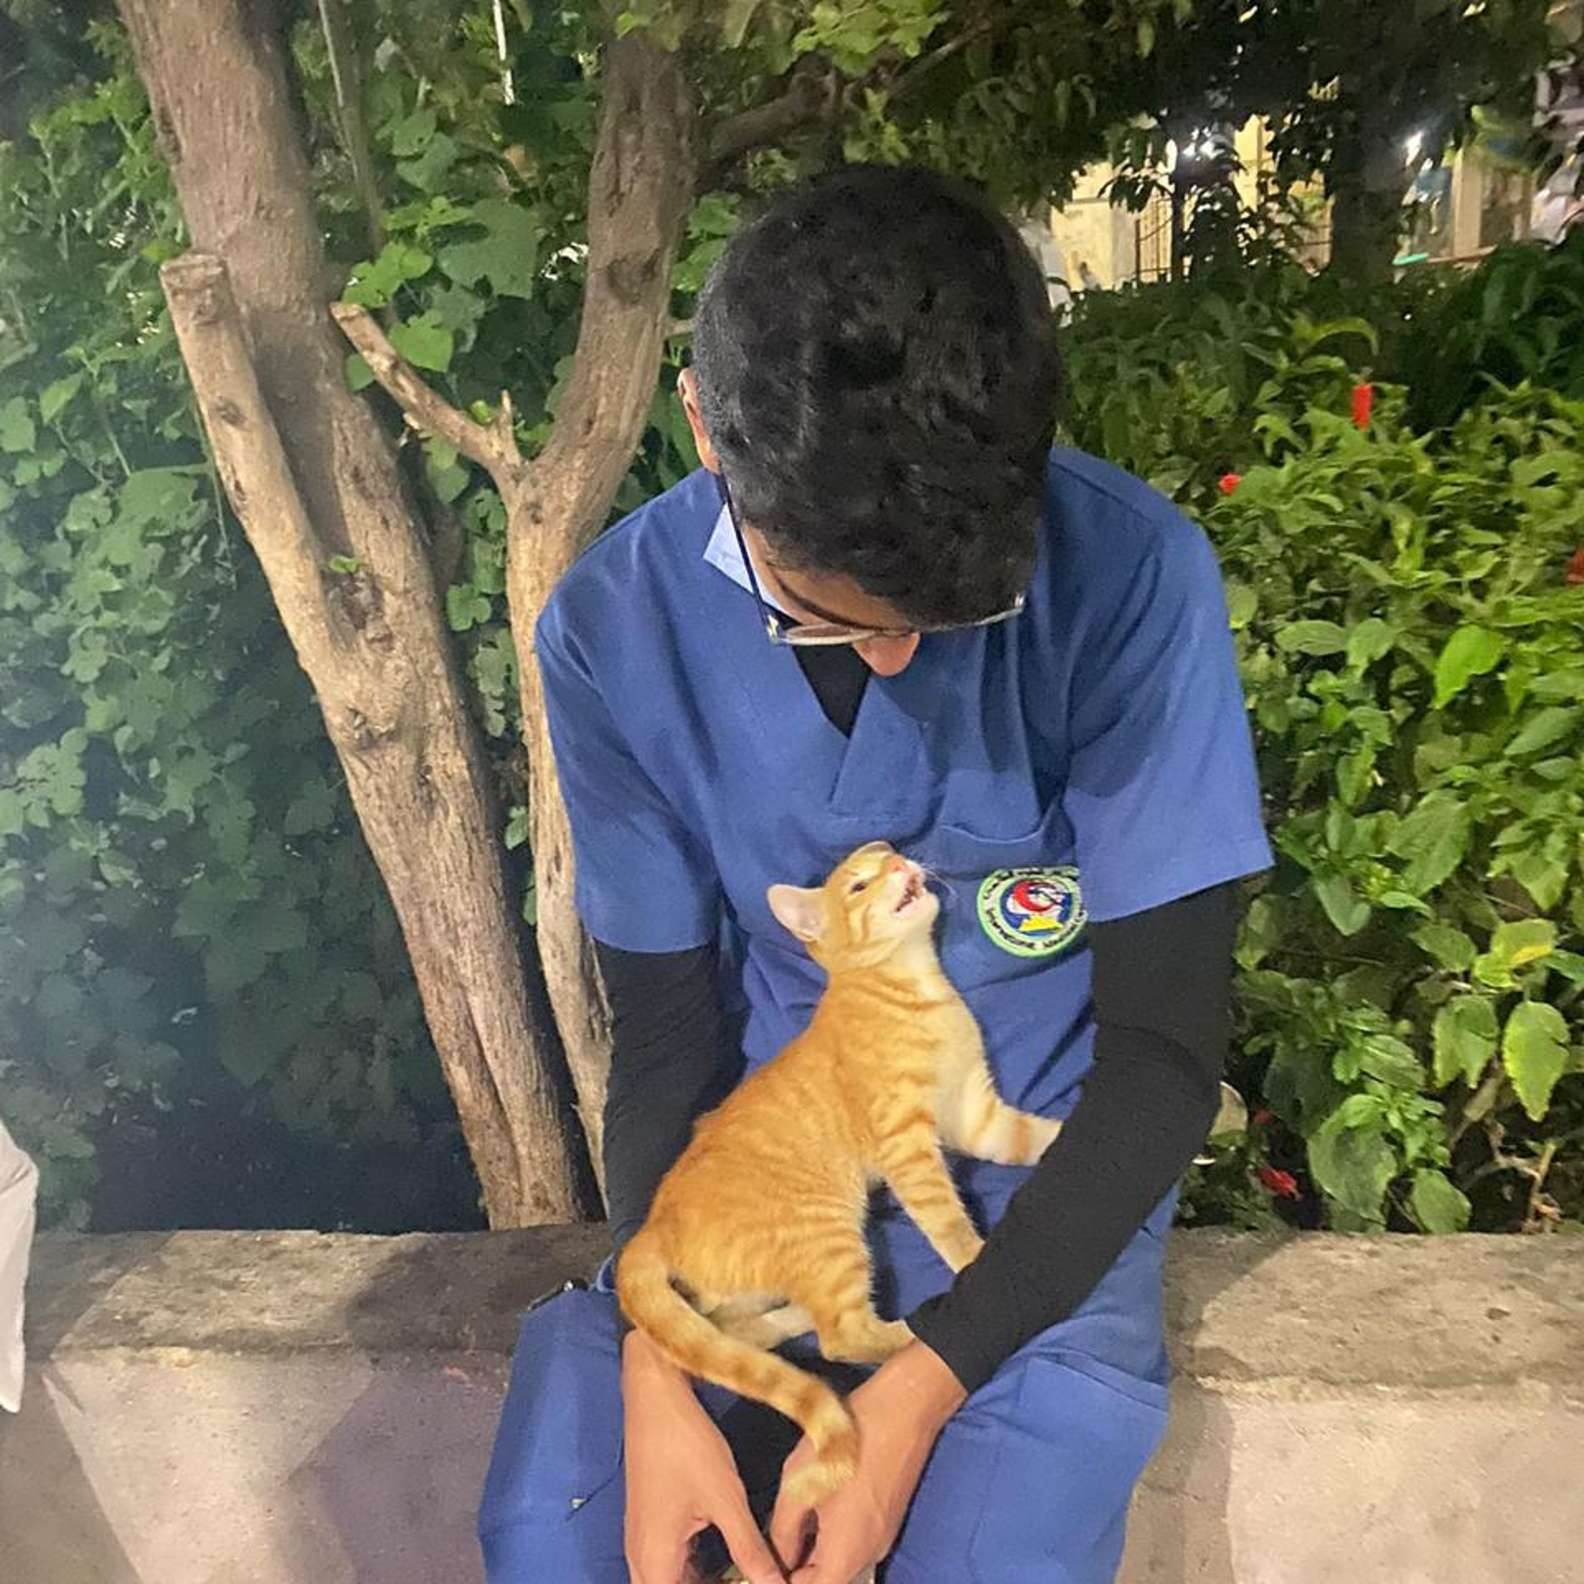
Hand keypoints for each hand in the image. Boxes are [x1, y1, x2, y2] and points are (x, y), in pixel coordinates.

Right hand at [622, 1330, 785, 1583]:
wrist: (655, 1397)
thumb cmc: (686, 1445)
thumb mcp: (725, 1500)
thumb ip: (750, 1550)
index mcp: (654, 1562)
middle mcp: (641, 1558)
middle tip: (748, 1581)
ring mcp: (642, 1540)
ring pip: (670, 1581)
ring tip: (742, 1576)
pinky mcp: (650, 1522)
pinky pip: (670, 1564)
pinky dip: (696, 1570)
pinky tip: (727, 1562)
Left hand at [768, 1341, 965, 1581]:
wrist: (901, 1410)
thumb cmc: (847, 1443)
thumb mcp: (798, 1485)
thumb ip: (783, 1530)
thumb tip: (780, 1555)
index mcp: (845, 1556)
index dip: (786, 1580)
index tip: (769, 1562)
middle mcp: (869, 1554)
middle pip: (829, 1578)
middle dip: (800, 1565)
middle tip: (776, 1536)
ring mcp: (882, 1535)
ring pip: (842, 1558)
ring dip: (816, 1547)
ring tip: (795, 1514)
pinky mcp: (888, 1516)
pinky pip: (856, 1539)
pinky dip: (834, 1531)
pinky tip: (820, 1499)